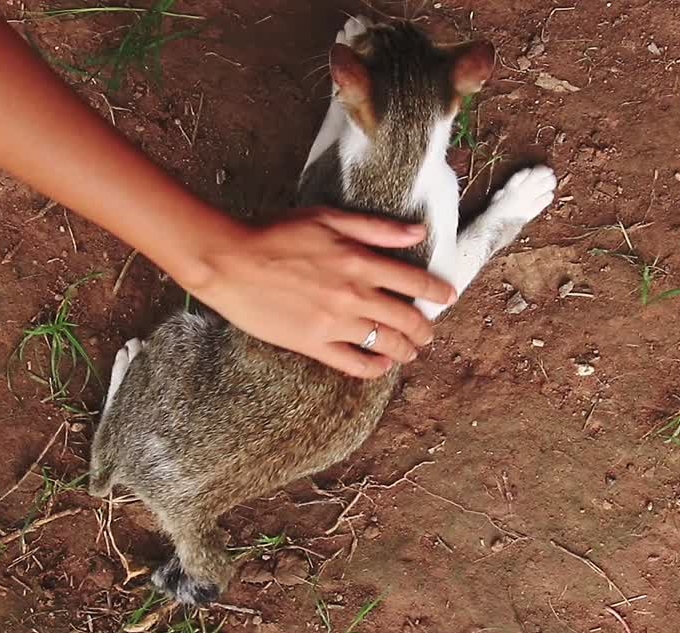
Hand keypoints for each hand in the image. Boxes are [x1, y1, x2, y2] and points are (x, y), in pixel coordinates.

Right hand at [185, 208, 456, 378]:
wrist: (231, 262)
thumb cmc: (275, 233)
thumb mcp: (328, 218)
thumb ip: (376, 228)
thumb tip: (416, 233)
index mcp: (360, 261)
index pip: (414, 281)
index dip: (437, 292)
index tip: (447, 298)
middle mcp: (355, 295)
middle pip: (406, 318)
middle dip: (424, 328)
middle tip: (429, 333)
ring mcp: (335, 323)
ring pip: (386, 342)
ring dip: (406, 350)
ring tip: (411, 352)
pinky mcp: (314, 343)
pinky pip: (354, 363)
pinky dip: (375, 368)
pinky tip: (381, 365)